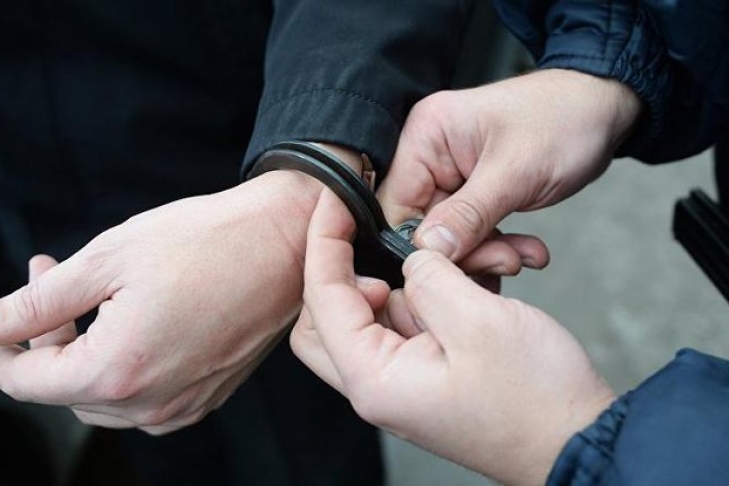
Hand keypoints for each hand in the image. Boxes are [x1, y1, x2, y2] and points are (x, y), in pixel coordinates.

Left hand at [0, 170, 323, 434]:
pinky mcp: (209, 395)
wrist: (284, 241)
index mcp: (119, 370)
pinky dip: (127, 366)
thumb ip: (38, 301)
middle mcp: (152, 403)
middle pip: (66, 391)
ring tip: (97, 298)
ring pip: (106, 397)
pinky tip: (136, 323)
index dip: (2, 345)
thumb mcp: (108, 258)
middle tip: (50, 278)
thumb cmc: (206, 241)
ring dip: (87, 353)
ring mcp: (185, 404)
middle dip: (47, 339)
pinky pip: (147, 399)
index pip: (25, 382)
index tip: (5, 313)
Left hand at [291, 190, 614, 485]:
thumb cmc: (536, 400)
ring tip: (456, 270)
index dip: (324, 243)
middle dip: (345, 271)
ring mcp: (403, 380)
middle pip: (329, 317)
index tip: (335, 203)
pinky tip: (465, 289)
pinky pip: (409, 324)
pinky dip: (428, 297)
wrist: (577, 440)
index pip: (323, 300)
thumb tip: (410, 257)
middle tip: (374, 239)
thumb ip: (431, 276)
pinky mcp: (427, 373)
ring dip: (405, 283)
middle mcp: (380, 384)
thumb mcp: (479, 320)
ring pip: (373, 316)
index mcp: (376, 379)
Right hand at [378, 69, 640, 270]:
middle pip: (421, 227)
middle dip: (465, 253)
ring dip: (487, 254)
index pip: (396, 207)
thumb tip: (429, 253)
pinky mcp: (471, 193)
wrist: (604, 109)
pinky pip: (471, 233)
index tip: (455, 268)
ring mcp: (450, 175)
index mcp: (425, 136)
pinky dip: (498, 248)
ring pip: (448, 237)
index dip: (418, 245)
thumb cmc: (564, 119)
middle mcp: (429, 155)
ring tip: (523, 256)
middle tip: (504, 262)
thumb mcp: (515, 173)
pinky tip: (527, 252)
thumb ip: (468, 216)